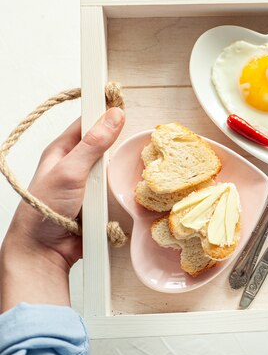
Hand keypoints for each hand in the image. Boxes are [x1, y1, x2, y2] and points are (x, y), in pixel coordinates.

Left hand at [0, 107, 124, 310]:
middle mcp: (76, 165)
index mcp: (63, 150)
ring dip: (122, 172)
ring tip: (137, 168)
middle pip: (106, 146)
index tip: (124, 102)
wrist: (44, 252)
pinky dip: (124, 191)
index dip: (104, 111)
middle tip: (136, 140)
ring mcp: (88, 184)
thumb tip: (114, 115)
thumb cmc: (44, 210)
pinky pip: (118, 190)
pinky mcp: (99, 202)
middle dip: (119, 145)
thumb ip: (93, 144)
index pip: (88, 122)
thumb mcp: (69, 171)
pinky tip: (132, 190)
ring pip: (114, 169)